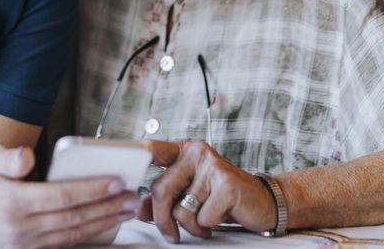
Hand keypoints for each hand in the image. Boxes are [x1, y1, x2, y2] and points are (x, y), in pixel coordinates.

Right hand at [0, 144, 139, 248]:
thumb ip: (8, 157)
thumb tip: (27, 157)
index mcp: (11, 202)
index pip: (60, 196)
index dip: (91, 190)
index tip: (116, 182)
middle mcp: (19, 228)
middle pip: (72, 218)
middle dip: (106, 208)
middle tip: (132, 197)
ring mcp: (23, 243)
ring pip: (71, 234)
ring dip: (102, 222)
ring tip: (125, 210)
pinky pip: (62, 242)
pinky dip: (86, 233)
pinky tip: (103, 222)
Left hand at [139, 140, 275, 242]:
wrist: (261, 202)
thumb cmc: (222, 198)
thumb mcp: (189, 196)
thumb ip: (162, 199)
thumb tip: (137, 208)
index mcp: (184, 151)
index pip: (153, 149)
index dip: (135, 156)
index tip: (122, 164)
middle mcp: (197, 153)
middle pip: (161, 189)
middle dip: (162, 219)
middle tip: (170, 234)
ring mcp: (213, 166)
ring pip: (181, 208)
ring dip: (191, 225)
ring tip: (204, 221)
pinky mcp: (227, 184)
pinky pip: (202, 216)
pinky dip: (208, 226)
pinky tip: (219, 217)